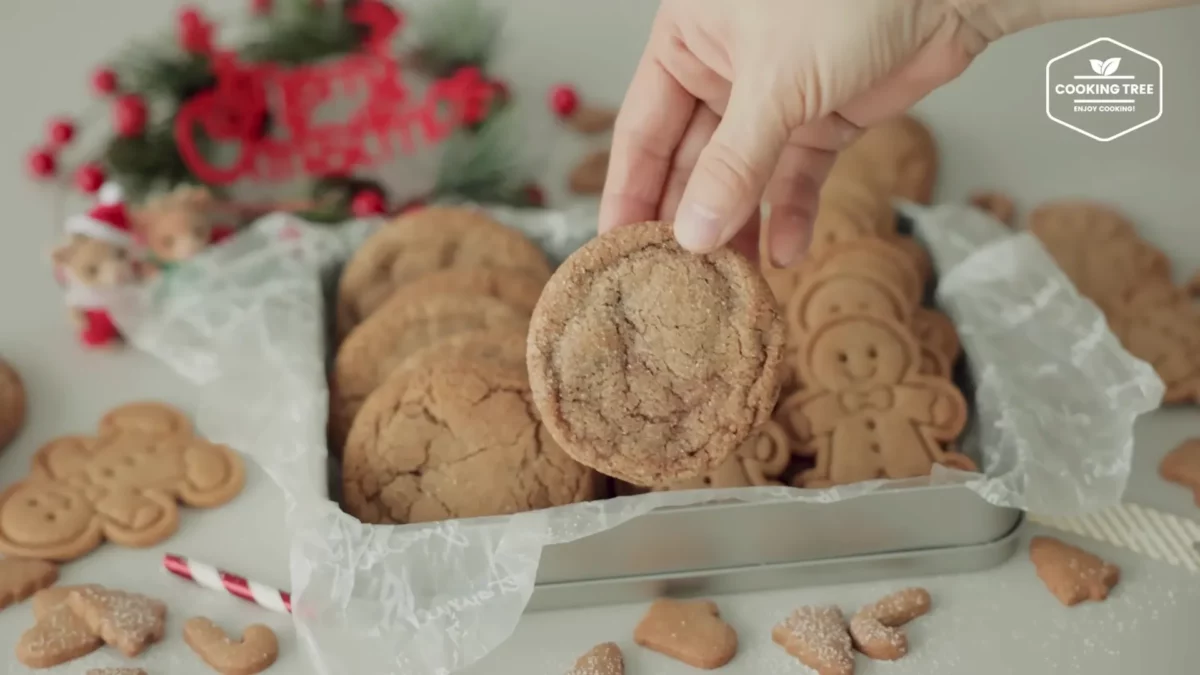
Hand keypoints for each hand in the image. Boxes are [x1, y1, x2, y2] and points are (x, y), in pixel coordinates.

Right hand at [599, 0, 987, 265]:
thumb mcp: (775, 82)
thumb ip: (732, 164)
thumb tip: (692, 235)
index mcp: (687, 42)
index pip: (641, 131)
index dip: (628, 193)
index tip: (618, 251)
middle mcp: (722, 70)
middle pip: (690, 161)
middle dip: (687, 219)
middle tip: (673, 281)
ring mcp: (774, 97)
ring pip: (743, 177)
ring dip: (739, 227)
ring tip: (730, 279)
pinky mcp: (824, 119)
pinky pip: (796, 177)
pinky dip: (791, 213)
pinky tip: (786, 252)